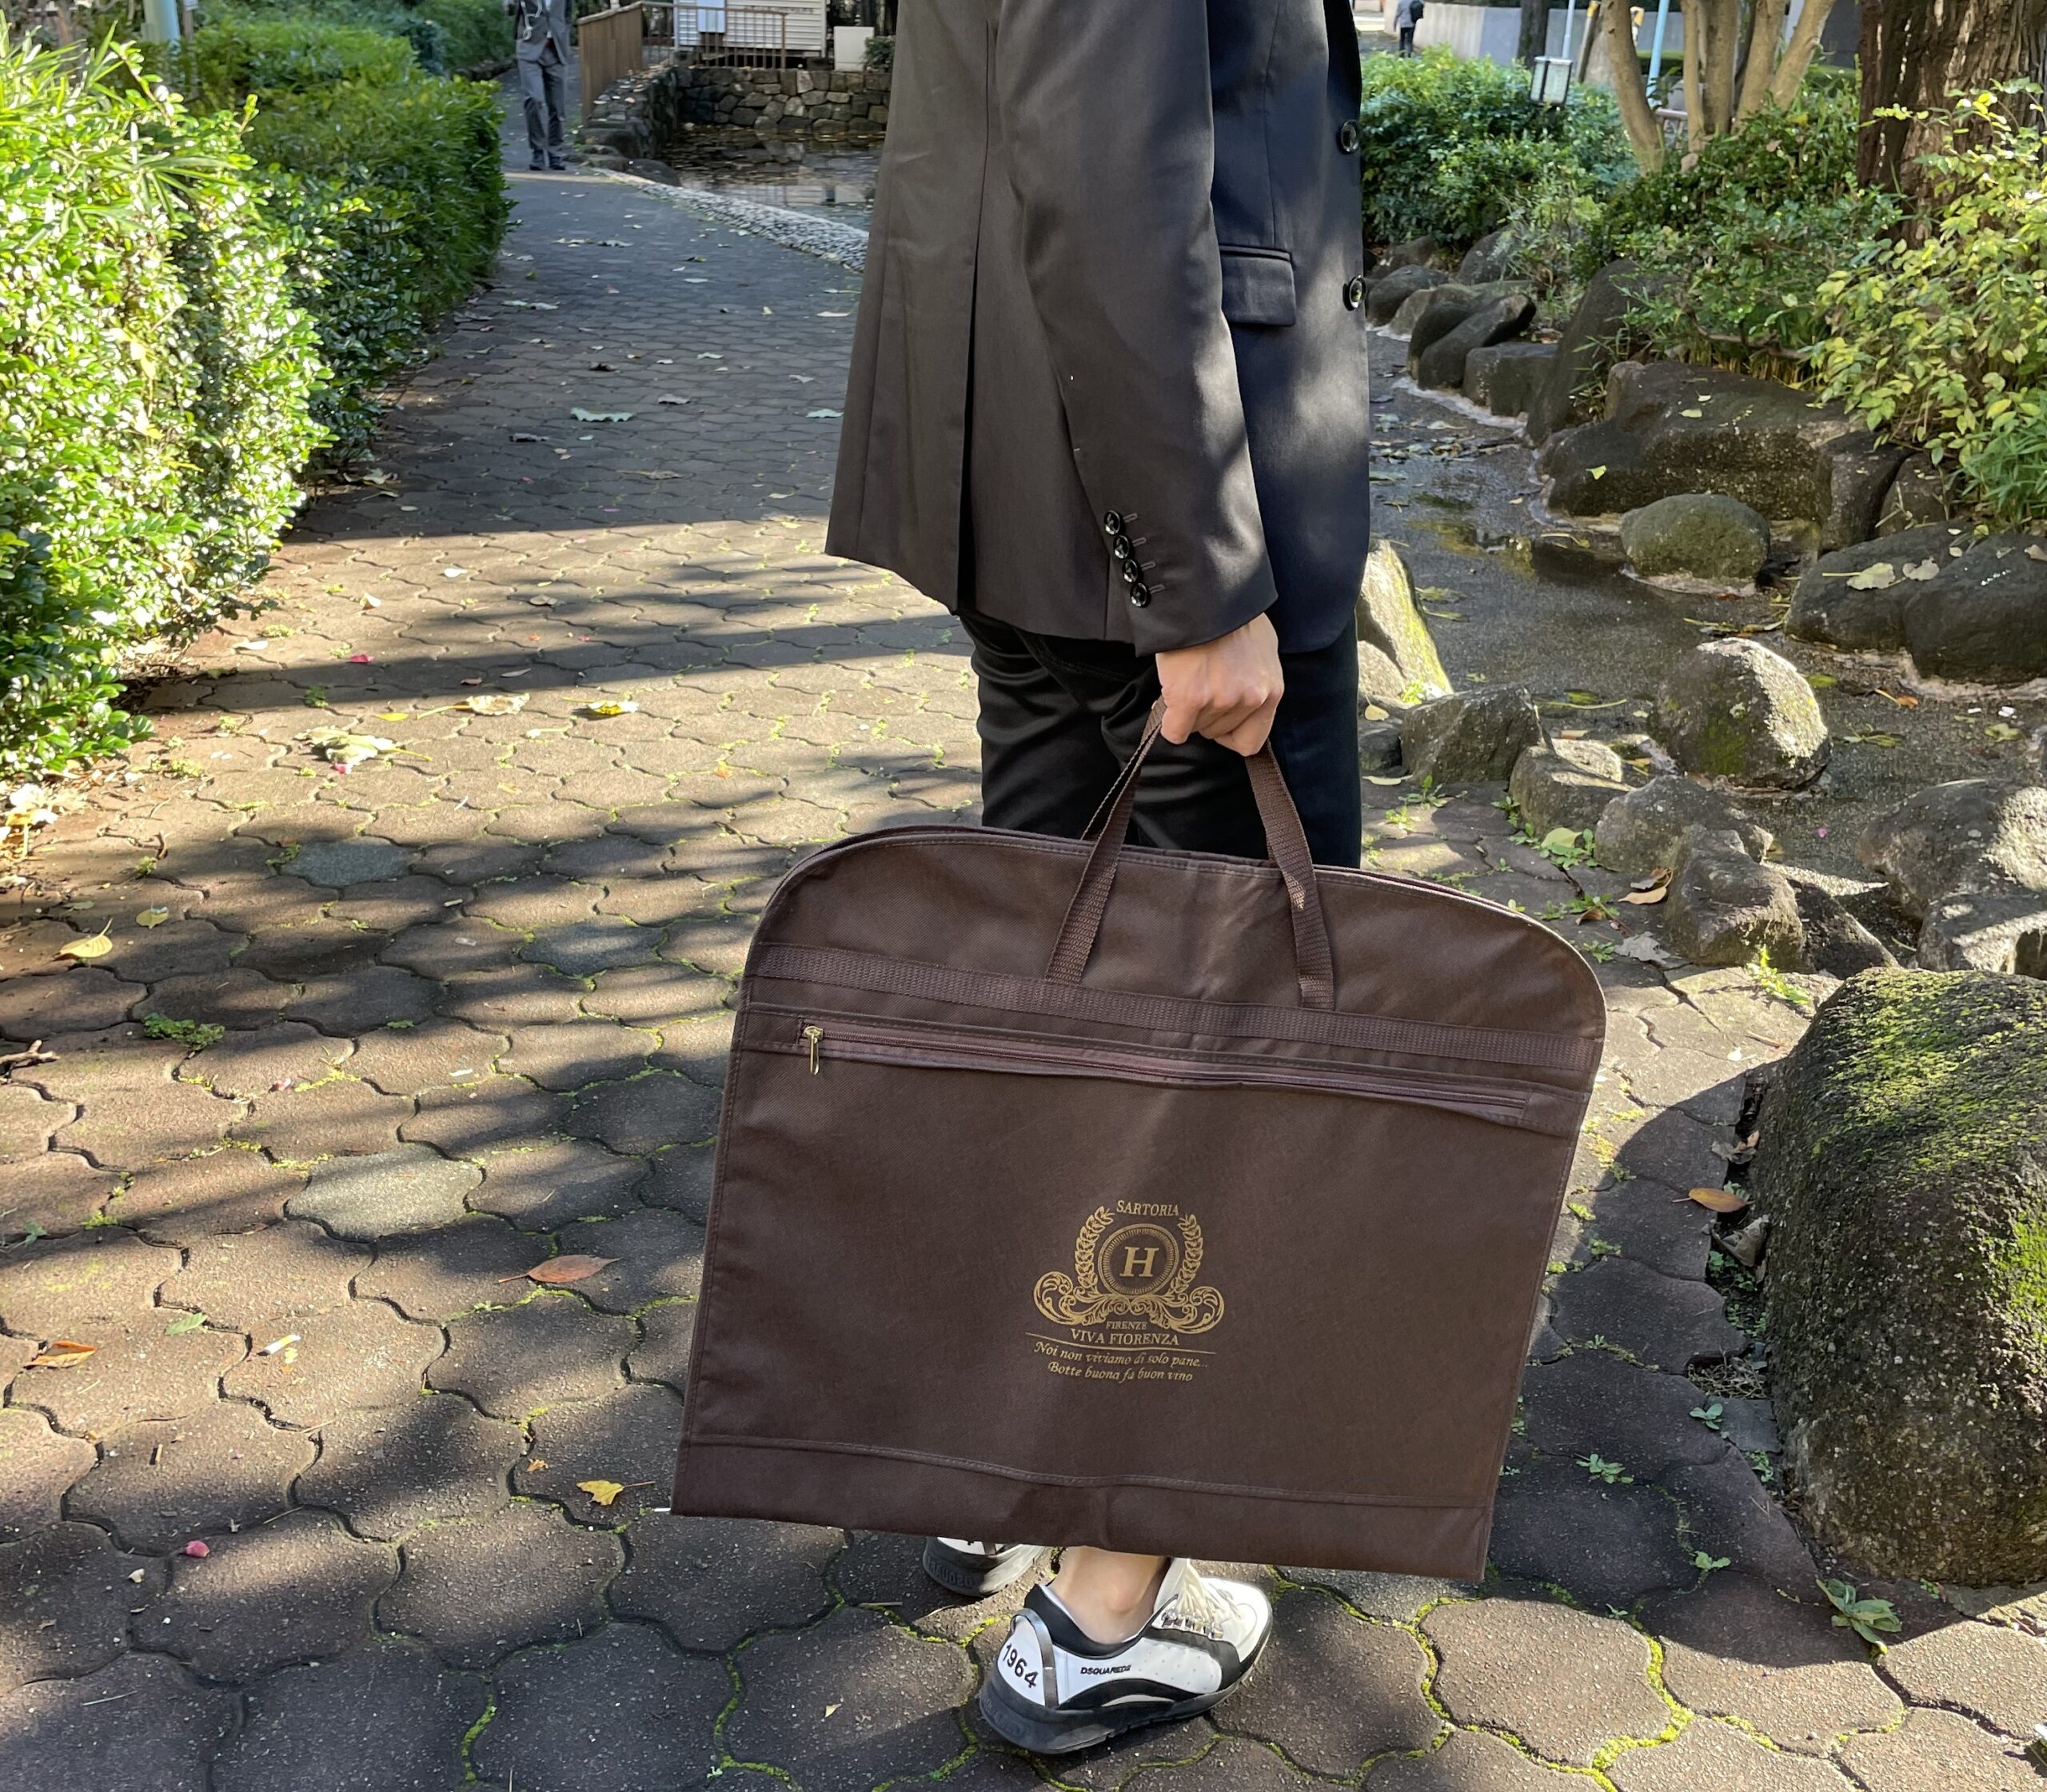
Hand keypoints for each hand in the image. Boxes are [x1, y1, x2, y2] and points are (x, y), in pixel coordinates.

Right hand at [1156, 614, 1283, 755]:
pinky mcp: (1191, 698)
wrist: (1204, 593)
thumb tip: (1237, 698)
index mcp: (1272, 689)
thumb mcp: (1261, 648)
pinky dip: (1168, 722)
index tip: (1218, 719)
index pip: (1252, 740)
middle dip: (1205, 716)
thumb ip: (1254, 680)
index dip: (1230, 734)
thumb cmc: (1231, 614)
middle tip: (1196, 690)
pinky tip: (1168, 702)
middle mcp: (1251, 698)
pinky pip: (1174, 730)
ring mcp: (1221, 699)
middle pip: (1218, 733)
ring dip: (1186, 712)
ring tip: (1185, 683)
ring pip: (1196, 728)